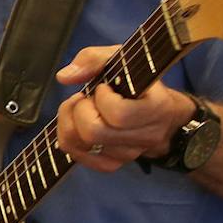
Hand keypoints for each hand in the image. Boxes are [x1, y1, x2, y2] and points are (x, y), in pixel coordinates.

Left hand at [54, 45, 197, 172]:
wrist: (157, 107)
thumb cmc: (138, 80)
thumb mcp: (123, 59)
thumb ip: (94, 59)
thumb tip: (64, 77)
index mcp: (158, 108)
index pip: (118, 114)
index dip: (101, 98)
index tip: (103, 87)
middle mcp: (147, 136)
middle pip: (94, 132)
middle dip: (78, 110)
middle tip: (84, 98)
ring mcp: (130, 154)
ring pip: (82, 146)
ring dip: (69, 122)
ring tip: (80, 108)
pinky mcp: (114, 164)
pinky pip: (79, 157)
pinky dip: (70, 139)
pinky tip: (77, 124)